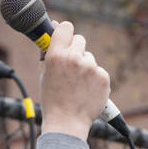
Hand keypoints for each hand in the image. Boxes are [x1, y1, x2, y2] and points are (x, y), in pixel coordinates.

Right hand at [38, 19, 109, 137]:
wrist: (67, 122)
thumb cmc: (52, 98)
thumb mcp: (44, 73)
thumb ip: (49, 50)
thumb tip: (54, 26)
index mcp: (56, 55)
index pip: (66, 27)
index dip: (65, 32)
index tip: (65, 37)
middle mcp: (74, 58)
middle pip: (79, 39)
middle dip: (75, 49)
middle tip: (71, 66)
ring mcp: (91, 67)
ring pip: (89, 57)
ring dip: (85, 66)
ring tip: (77, 85)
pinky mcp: (103, 77)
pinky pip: (98, 70)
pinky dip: (94, 78)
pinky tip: (86, 90)